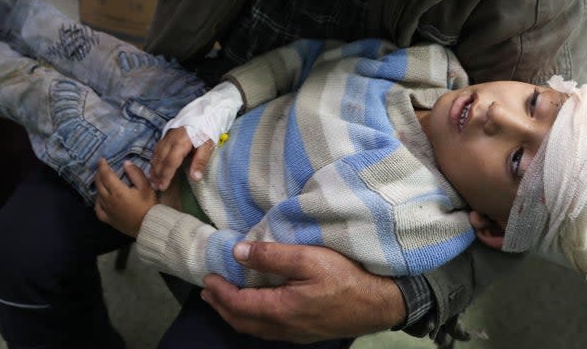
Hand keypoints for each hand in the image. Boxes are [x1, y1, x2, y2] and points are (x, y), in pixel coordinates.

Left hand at [93, 159, 156, 237]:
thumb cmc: (149, 205)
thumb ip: (135, 173)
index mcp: (118, 191)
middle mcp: (109, 201)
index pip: (106, 175)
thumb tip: (125, 163)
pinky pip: (98, 209)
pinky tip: (101, 198)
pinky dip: (97, 201)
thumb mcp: (146, 186)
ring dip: (98, 185)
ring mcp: (107, 211)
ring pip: (97, 195)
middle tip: (102, 168)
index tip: (101, 159)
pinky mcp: (108, 220)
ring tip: (102, 180)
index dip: (102, 166)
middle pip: (99, 184)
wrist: (150, 226)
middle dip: (99, 174)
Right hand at [150, 127, 214, 190]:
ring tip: (152, 179)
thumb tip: (195, 178)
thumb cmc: (207, 130)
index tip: (162, 186)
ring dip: (154, 167)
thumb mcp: (208, 146)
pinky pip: (157, 148)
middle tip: (155, 186)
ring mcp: (167, 136)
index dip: (166, 175)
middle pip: (161, 159)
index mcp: (180, 143)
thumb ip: (200, 161)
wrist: (204, 112)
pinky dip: (154, 158)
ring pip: (157, 153)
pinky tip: (154, 164)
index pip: (170, 162)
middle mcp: (170, 140)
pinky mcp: (167, 134)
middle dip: (157, 174)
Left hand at [201, 241, 405, 341]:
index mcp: (280, 309)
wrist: (380, 303)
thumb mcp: (308, 258)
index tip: (207, 276)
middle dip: (220, 306)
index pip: (238, 303)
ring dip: (234, 314)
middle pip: (242, 321)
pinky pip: (268, 330)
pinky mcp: (305, 332)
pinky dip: (252, 320)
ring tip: (223, 300)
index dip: (219, 291)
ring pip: (255, 329)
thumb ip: (271, 256)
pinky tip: (255, 309)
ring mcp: (295, 333)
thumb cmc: (347, 277)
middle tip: (207, 291)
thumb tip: (238, 252)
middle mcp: (284, 327)